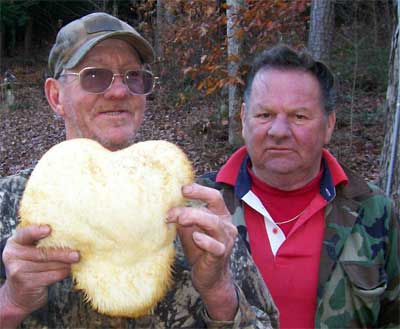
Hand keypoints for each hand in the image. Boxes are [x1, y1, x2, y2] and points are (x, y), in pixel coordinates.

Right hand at [0, 225, 79, 326]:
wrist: (20, 294)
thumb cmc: (32, 266)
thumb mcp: (31, 251)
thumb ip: (43, 242)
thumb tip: (70, 236)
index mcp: (15, 243)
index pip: (25, 234)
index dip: (37, 231)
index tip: (49, 229)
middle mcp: (12, 256)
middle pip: (42, 252)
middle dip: (62, 253)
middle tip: (77, 254)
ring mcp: (18, 271)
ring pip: (49, 265)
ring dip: (65, 263)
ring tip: (75, 260)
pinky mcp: (27, 283)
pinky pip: (51, 275)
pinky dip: (62, 272)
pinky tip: (68, 270)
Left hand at [167, 183, 237, 319]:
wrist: (209, 277)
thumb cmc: (199, 250)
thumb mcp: (189, 230)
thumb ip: (184, 218)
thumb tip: (167, 205)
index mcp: (220, 215)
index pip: (214, 196)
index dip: (200, 190)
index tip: (182, 189)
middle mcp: (226, 225)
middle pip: (212, 208)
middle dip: (191, 207)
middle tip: (172, 212)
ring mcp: (225, 240)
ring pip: (214, 224)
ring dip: (196, 218)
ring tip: (180, 220)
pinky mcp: (221, 255)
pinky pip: (216, 246)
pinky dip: (205, 241)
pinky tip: (196, 238)